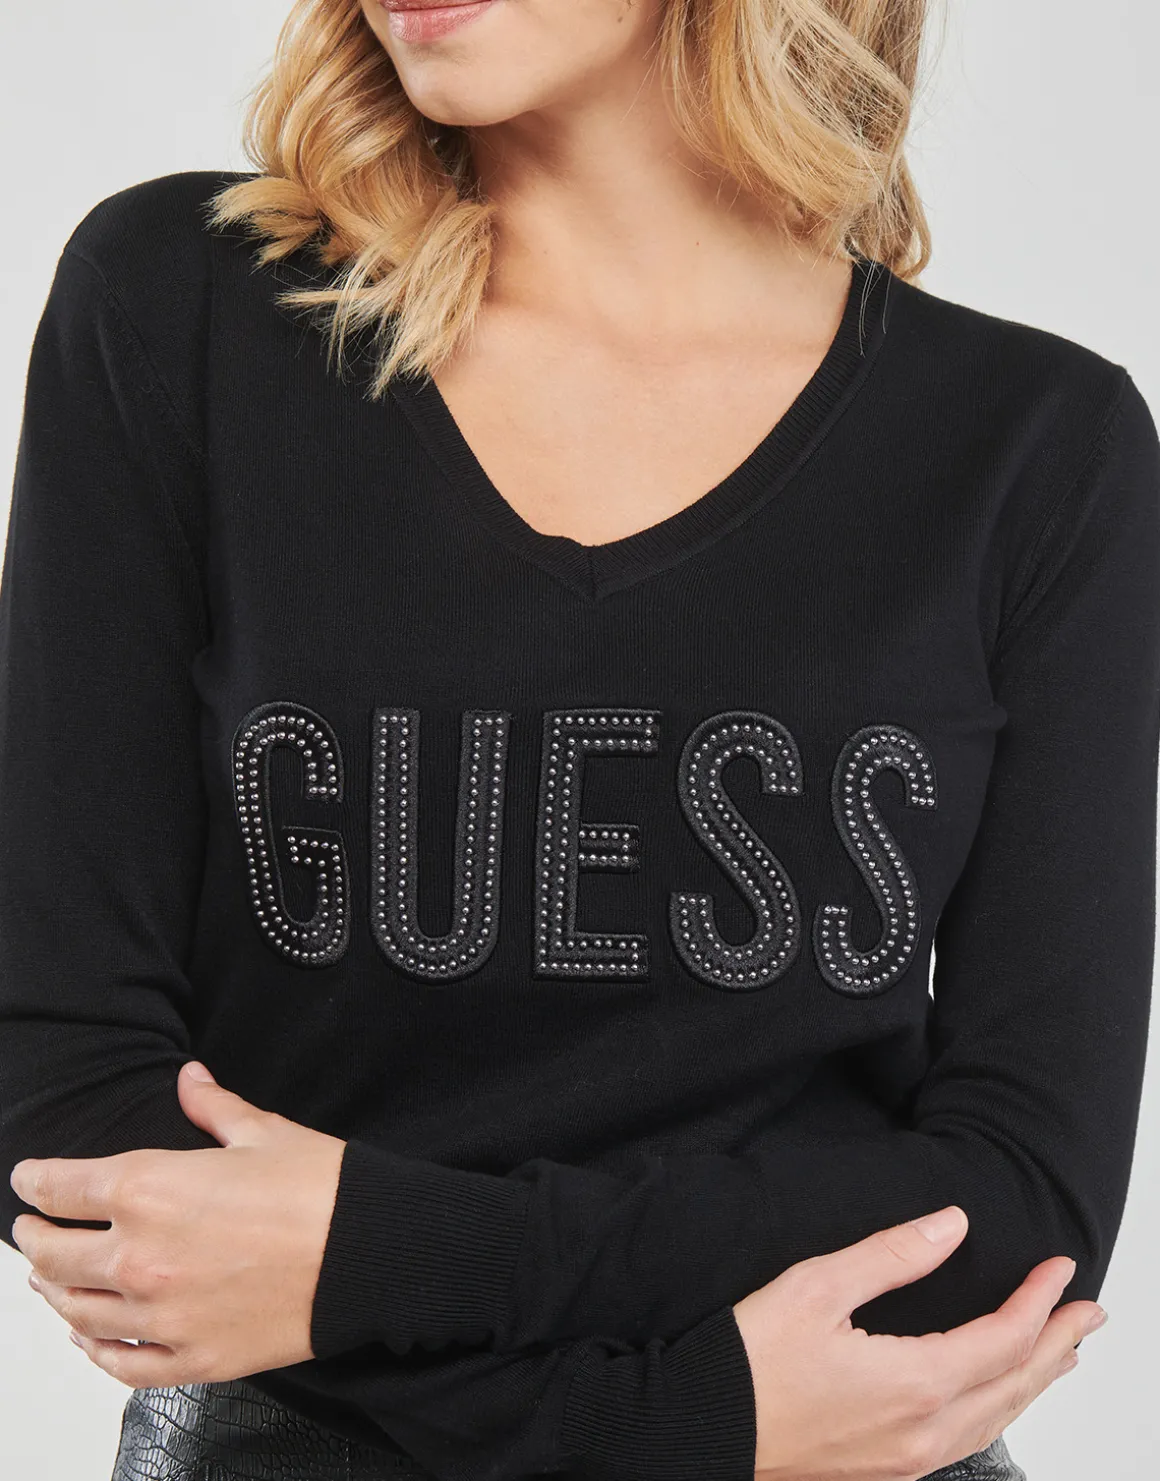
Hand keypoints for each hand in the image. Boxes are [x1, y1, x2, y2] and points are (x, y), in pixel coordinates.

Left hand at [8, 1061, 345, 1387]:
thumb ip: (211, 1107)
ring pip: (77, 1312)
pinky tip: (88, 1338)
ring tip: (50, 1279)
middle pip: (54, 1254)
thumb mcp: (263, 1132)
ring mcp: (162, 1314)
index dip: (35, 1181)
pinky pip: (120, 1362)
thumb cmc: (321, 1189)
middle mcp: (141, 1256)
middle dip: (35, 1237)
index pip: (61, 1188)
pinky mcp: (191, 1356)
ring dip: (55, 1292)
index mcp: (150, 1189)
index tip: (27, 1179)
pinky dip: (94, 1350)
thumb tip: (190, 1078)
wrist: (370, 1252)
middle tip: (32, 1229)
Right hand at [732, 1205, 1105, 1480]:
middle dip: (1058, 1345)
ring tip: (1061, 1354)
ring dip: (1035, 1383)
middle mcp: (923, 1433)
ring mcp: (906, 1461)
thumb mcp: (817, 1286)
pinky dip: (999, 1412)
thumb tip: (952, 1224)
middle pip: (1014, 1385)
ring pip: (995, 1421)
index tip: (1059, 1266)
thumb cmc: (750, 1359)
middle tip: (1092, 1313)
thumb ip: (892, 1255)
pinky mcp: (885, 1473)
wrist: (700, 1431)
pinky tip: (995, 1399)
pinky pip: (967, 1444)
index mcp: (914, 1383)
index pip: (1003, 1338)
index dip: (1039, 1300)